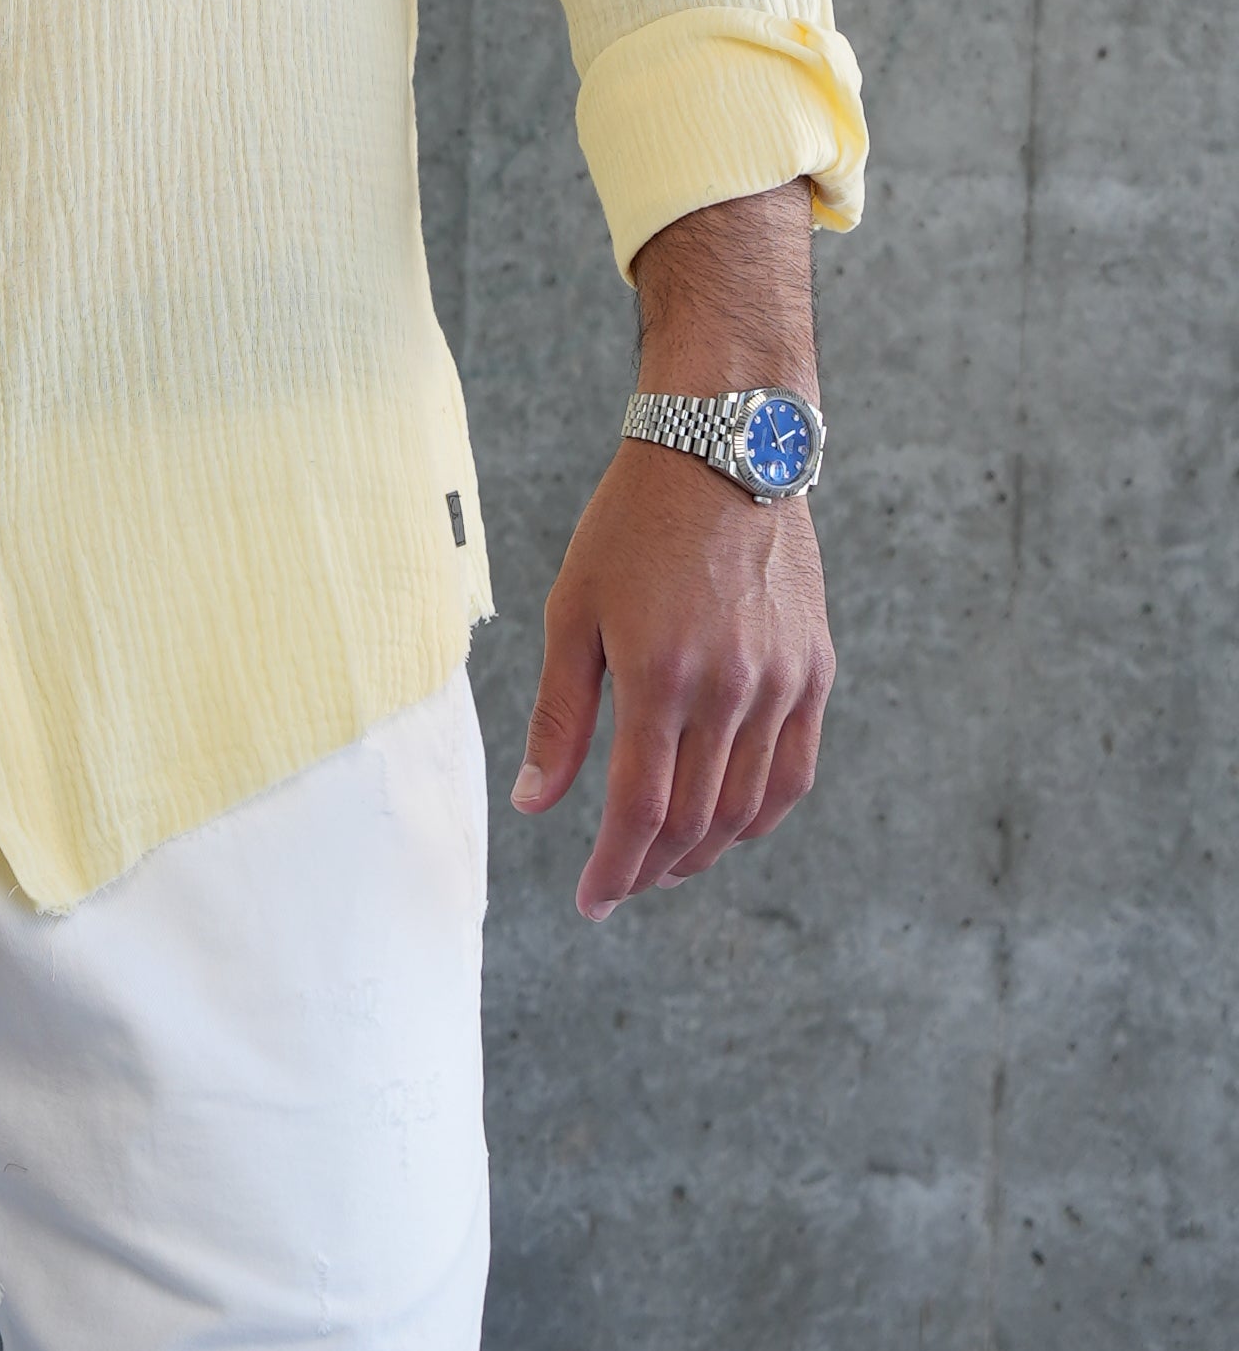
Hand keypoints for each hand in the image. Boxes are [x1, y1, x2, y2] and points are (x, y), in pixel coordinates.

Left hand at [510, 183, 835, 918]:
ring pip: (747, 809)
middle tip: (617, 886)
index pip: (640, 812)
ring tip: (664, 865)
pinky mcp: (815, 670)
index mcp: (661, 677)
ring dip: (704, 852)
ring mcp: (782, 684)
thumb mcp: (573, 610)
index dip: (612, 869)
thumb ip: (559, 716)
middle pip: (694, 822)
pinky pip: (793, 772)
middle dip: (649, 869)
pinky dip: (759, 814)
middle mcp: (731, 691)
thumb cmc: (632, 524)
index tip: (589, 901)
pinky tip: (727, 826)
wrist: (726, 449)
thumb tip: (536, 806)